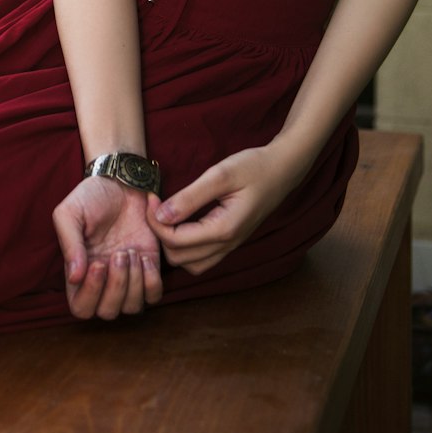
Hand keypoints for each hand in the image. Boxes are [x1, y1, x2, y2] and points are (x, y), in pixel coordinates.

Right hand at [53, 176, 162, 319]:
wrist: (121, 179)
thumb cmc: (91, 196)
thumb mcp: (70, 213)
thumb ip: (69, 244)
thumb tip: (74, 278)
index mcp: (81, 271)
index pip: (81, 308)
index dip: (90, 295)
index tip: (97, 263)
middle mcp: (104, 280)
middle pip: (108, 312)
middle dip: (115, 287)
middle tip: (118, 254)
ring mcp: (129, 276)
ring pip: (132, 308)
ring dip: (133, 283)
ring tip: (130, 252)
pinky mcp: (150, 267)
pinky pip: (154, 295)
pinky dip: (151, 281)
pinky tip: (144, 256)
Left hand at [145, 144, 300, 276]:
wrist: (282, 170)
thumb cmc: (253, 168)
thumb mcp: (220, 175)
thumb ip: (190, 197)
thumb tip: (161, 215)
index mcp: (224, 229)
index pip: (175, 240)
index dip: (155, 221)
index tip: (149, 197)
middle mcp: (227, 245)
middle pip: (179, 259)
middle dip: (160, 235)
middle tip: (154, 206)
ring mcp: (230, 247)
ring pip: (191, 265)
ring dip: (172, 246)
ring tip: (165, 217)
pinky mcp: (231, 243)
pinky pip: (202, 259)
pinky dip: (186, 249)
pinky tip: (180, 224)